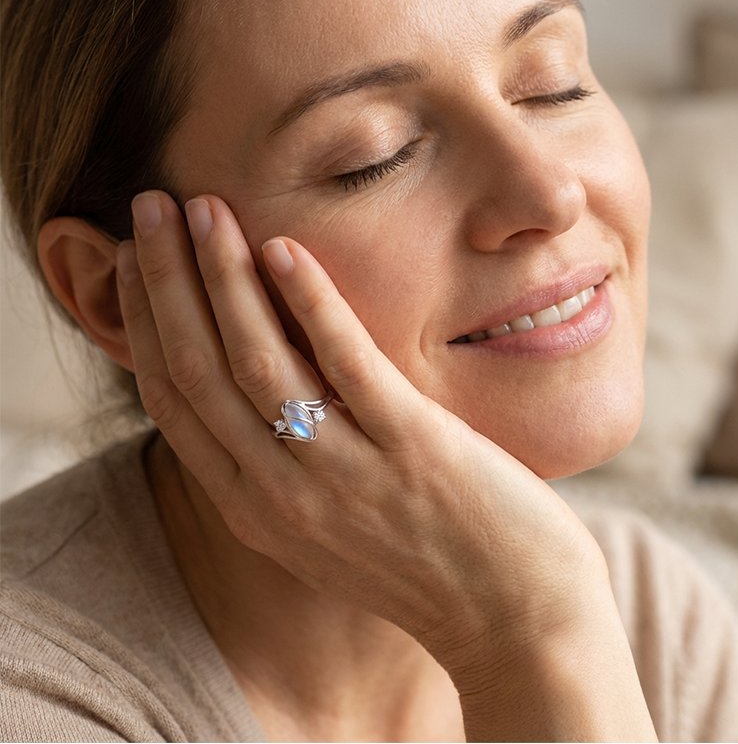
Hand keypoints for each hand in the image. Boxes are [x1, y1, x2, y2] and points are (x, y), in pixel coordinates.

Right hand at [116, 191, 654, 740]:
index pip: (173, 401)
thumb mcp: (329, 526)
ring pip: (255, 360)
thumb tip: (264, 388)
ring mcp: (344, 473)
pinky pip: (345, 364)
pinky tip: (284, 247)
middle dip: (163, 280)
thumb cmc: (426, 564)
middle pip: (196, 370)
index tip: (132, 260)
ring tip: (205, 208)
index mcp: (255, 510)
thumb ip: (286, 466)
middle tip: (148, 206)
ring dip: (222, 276)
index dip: (144, 323)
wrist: (515, 621)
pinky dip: (309, 302)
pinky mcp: (411, 449)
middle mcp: (281, 494)